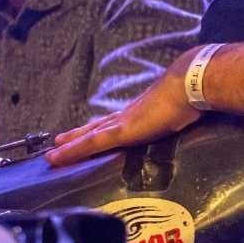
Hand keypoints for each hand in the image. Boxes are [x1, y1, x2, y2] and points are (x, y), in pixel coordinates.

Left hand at [47, 52, 200, 165]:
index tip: (88, 132)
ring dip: (70, 144)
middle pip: (97, 127)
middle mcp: (126, 116)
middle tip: (60, 141)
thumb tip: (185, 115)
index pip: (115, 122)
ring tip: (54, 151)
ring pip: (88, 136)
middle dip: (79, 135)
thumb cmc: (189, 97)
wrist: (188, 86)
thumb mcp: (181, 109)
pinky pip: (89, 143)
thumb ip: (176, 114)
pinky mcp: (120, 132)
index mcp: (140, 112)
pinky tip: (57, 156)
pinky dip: (71, 150)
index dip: (100, 128)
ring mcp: (121, 123)